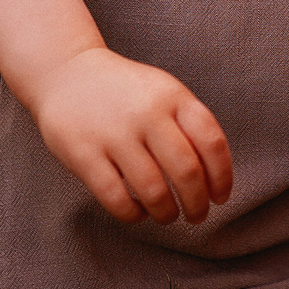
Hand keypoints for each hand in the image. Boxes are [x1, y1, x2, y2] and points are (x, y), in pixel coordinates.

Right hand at [20, 47, 233, 225]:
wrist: (66, 72)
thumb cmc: (125, 92)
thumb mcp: (163, 92)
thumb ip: (188, 125)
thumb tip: (213, 179)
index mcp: (173, 96)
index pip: (211, 142)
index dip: (222, 176)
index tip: (220, 197)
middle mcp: (147, 113)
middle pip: (187, 171)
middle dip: (197, 203)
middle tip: (197, 216)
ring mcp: (114, 134)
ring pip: (154, 191)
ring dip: (167, 213)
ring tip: (167, 216)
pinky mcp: (83, 154)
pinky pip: (116, 198)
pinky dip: (133, 214)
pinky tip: (136, 212)